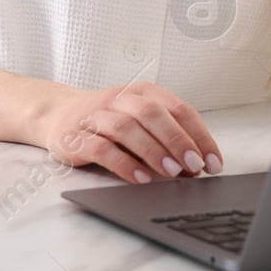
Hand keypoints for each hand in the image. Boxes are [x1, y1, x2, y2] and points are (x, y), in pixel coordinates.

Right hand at [38, 82, 222, 184]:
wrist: (57, 115)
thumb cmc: (108, 122)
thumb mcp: (139, 121)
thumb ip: (165, 138)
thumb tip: (197, 166)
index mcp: (140, 91)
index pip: (177, 108)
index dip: (198, 134)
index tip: (213, 161)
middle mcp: (119, 99)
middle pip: (152, 113)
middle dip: (177, 140)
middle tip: (195, 165)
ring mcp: (96, 117)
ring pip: (127, 128)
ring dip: (153, 151)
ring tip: (172, 173)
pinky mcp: (77, 137)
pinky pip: (102, 148)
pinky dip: (124, 164)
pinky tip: (141, 178)